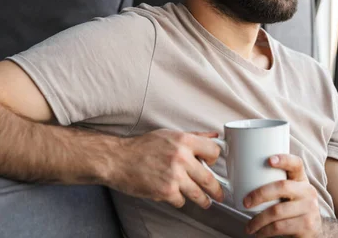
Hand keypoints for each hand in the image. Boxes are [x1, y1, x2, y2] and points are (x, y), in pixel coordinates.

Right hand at [107, 129, 224, 208]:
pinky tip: (176, 196)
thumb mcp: (170, 135)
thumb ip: (194, 136)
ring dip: (204, 200)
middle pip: (209, 178)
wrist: (118, 159)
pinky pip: (180, 201)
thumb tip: (214, 136)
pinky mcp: (165, 191)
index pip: (214, 151)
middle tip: (219, 194)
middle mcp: (182, 158)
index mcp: (185, 141)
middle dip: (216, 190)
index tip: (212, 165)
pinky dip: (179, 200)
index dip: (214, 159)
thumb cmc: (143, 147)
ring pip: (198, 193)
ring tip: (206, 202)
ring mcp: (174, 176)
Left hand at [244, 154, 321, 237]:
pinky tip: (259, 233)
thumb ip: (277, 186)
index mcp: (302, 180)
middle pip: (282, 186)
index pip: (296, 164)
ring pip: (277, 211)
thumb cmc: (294, 209)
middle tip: (246, 203)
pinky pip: (279, 227)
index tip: (269, 160)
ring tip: (250, 226)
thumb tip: (243, 181)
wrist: (313, 231)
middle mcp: (308, 191)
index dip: (284, 160)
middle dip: (260, 194)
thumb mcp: (291, 194)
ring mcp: (309, 209)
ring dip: (258, 220)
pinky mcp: (307, 225)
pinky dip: (264, 231)